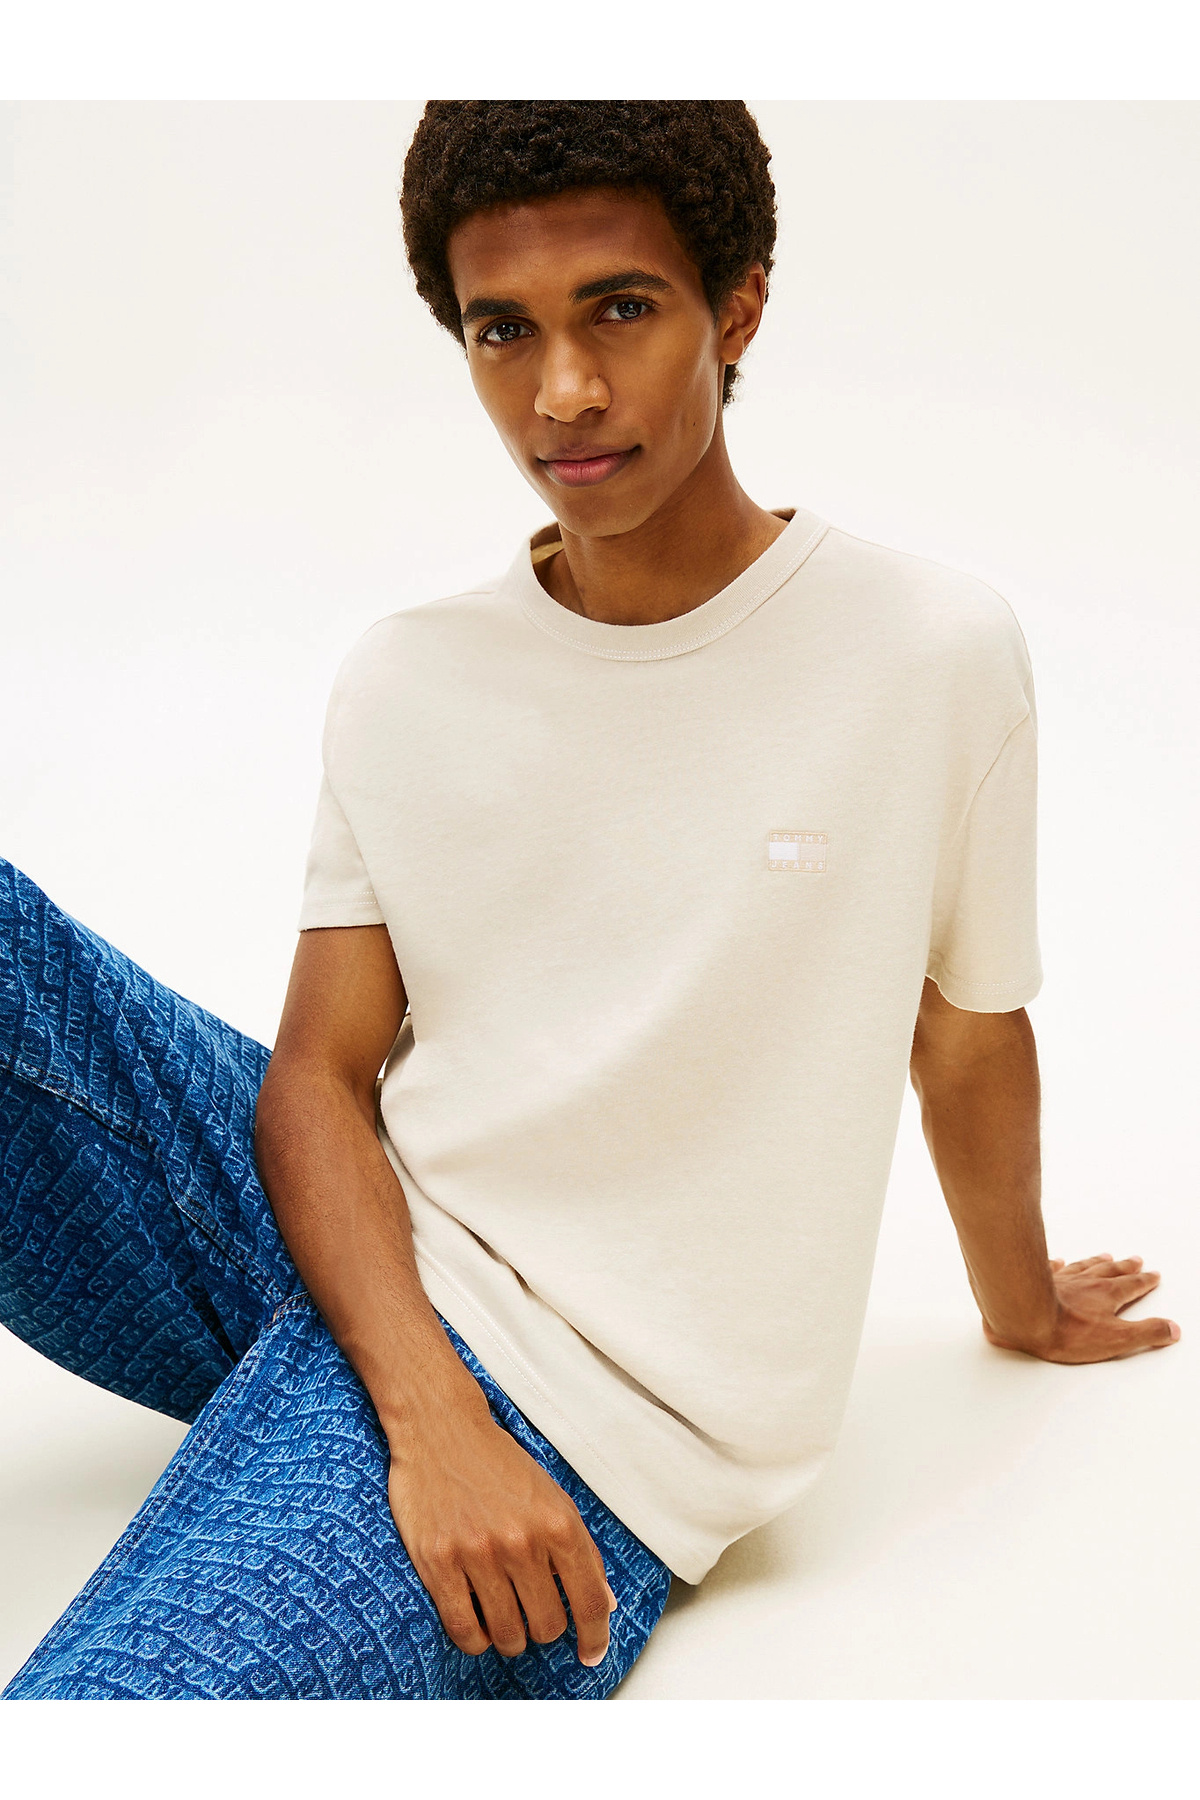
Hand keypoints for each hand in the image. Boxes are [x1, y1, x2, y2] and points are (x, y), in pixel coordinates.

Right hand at [386, 1400, 617, 1665]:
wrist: (441, 1428)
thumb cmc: (497, 1463)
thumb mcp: (551, 1497)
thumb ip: (581, 1550)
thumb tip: (604, 1604)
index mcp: (557, 1523)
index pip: (589, 1601)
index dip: (595, 1637)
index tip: (590, 1655)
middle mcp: (522, 1540)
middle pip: (547, 1626)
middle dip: (543, 1628)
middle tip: (531, 1613)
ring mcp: (479, 1553)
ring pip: (508, 1635)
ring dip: (509, 1637)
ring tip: (503, 1616)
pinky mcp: (439, 1562)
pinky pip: (465, 1631)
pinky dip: (476, 1640)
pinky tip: (477, 1623)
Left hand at [983, 1253, 1181, 1362]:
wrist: (1024, 1317)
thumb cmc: (1068, 1331)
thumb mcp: (1117, 1339)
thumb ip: (1146, 1333)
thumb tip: (1172, 1329)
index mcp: (1106, 1295)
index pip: (1131, 1286)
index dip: (1144, 1281)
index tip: (1153, 1274)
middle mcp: (1086, 1282)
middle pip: (1109, 1271)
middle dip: (1125, 1267)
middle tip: (1136, 1259)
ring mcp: (1062, 1279)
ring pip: (1083, 1267)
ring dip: (1096, 1262)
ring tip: (1105, 1256)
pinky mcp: (1037, 1281)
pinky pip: (1051, 1269)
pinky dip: (1057, 1264)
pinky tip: (1058, 1260)